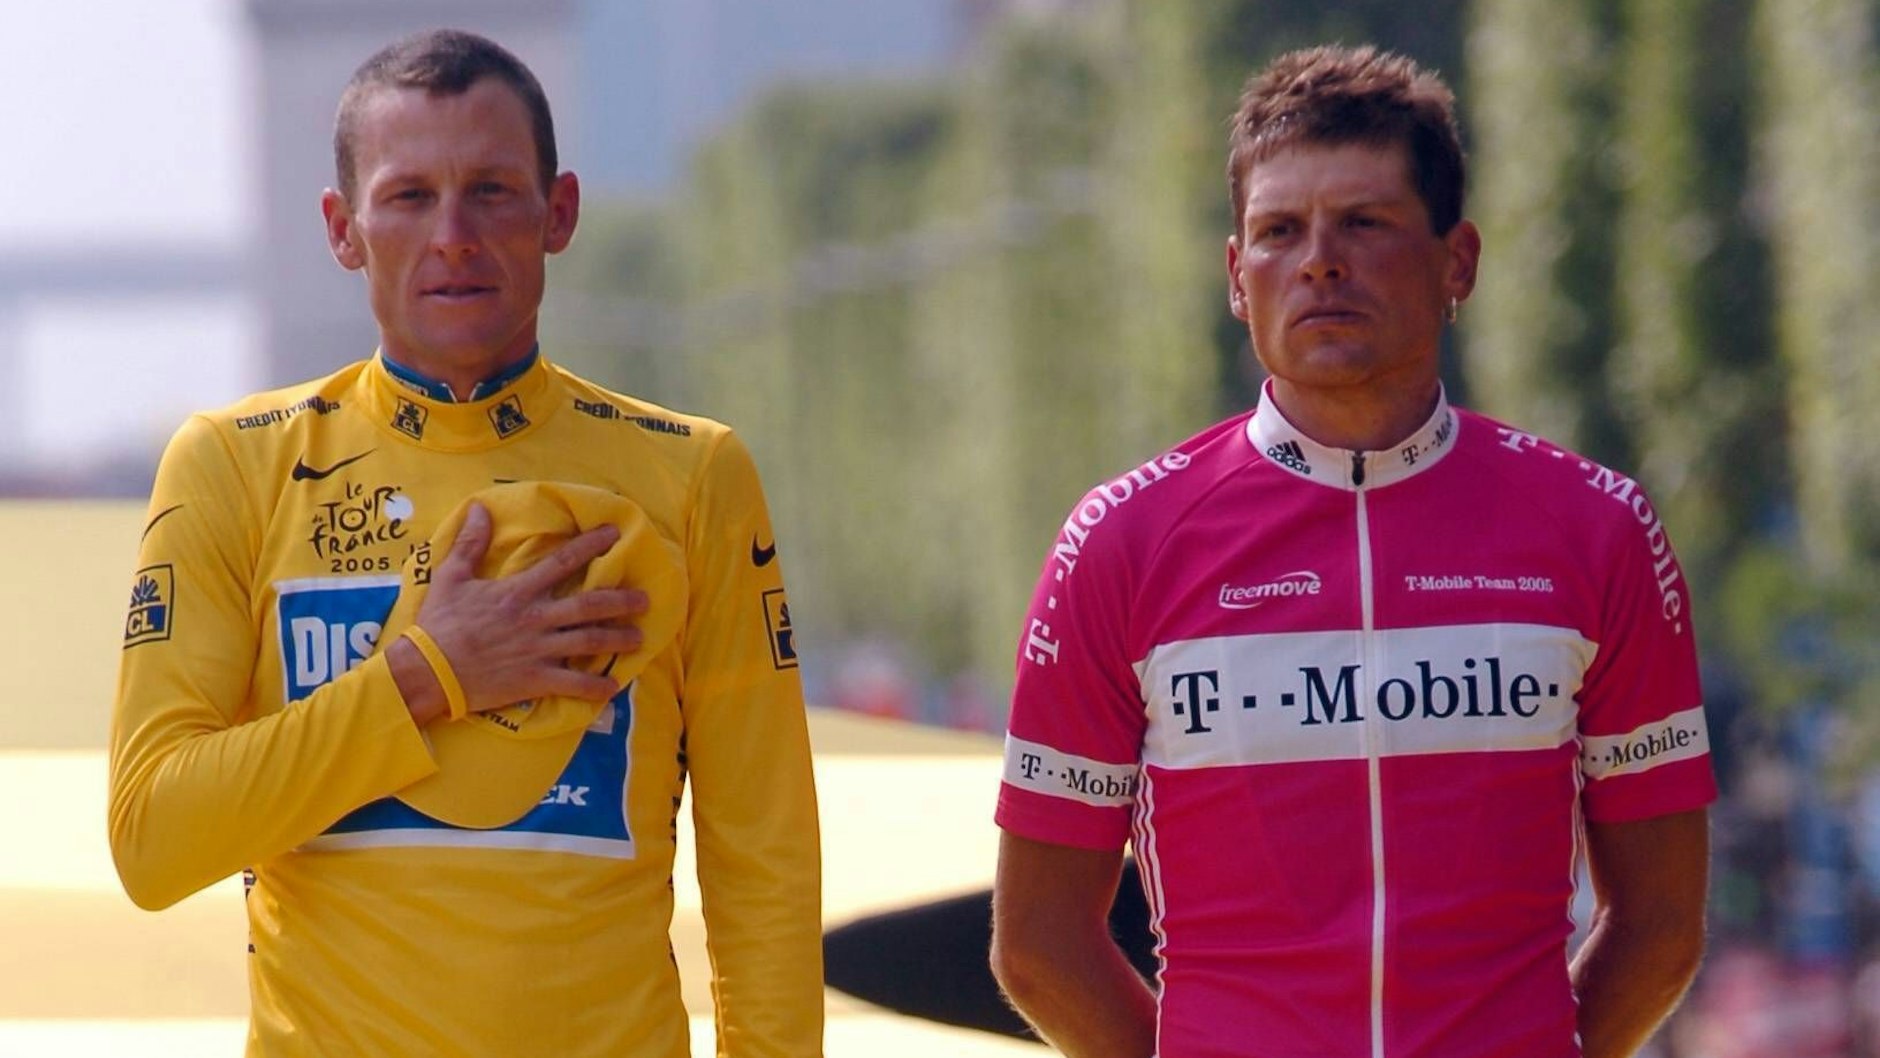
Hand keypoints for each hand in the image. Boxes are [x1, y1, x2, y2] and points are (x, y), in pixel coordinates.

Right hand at [389, 502, 650, 723]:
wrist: (427, 671)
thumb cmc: (438, 623)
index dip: (591, 546)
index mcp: (517, 592)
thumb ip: (470, 543)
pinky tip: (612, 687)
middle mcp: (535, 618)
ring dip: (617, 640)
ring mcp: (537, 650)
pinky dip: (594, 687)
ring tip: (640, 638)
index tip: (614, 535)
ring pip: (588, 642)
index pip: (563, 562)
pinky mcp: (534, 680)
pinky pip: (572, 684)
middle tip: (645, 599)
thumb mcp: (450, 577)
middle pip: (588, 605)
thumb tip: (481, 509)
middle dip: (620, 601)